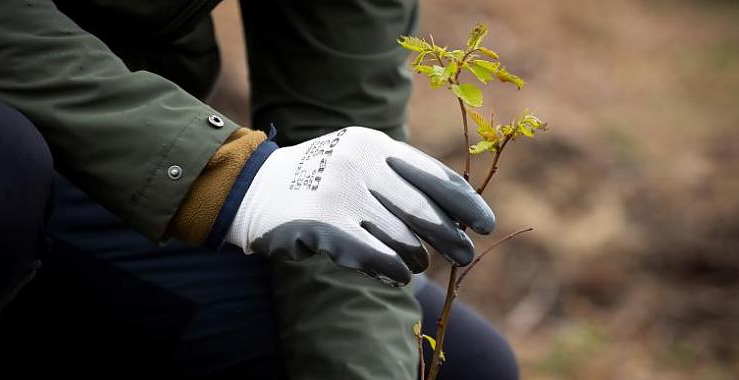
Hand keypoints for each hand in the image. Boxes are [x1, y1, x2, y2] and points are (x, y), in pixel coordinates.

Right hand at [227, 127, 494, 285]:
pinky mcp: (323, 224)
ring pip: (401, 236)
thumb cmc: (318, 180)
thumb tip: (454, 212)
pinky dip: (393, 269)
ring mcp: (340, 192)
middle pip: (423, 209)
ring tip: (419, 263)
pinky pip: (375, 254)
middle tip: (466, 255)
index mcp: (373, 144)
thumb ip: (398, 177)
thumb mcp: (357, 160)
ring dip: (417, 256)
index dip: (464, 202)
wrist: (254, 189)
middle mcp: (359, 163)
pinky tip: (399, 275)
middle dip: (450, 236)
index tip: (485, 224)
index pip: (432, 174)